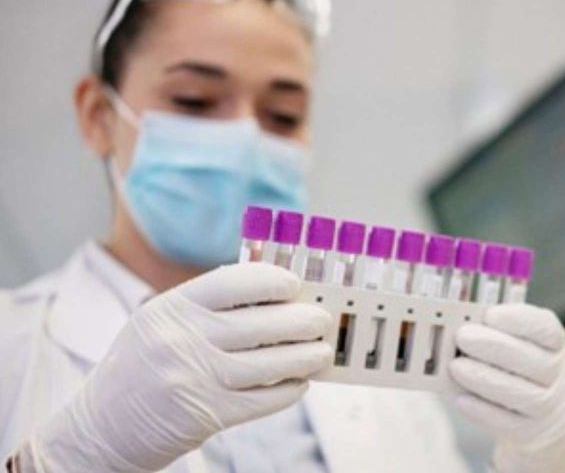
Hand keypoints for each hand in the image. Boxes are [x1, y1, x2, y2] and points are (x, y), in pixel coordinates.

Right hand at [18, 263, 332, 472]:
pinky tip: (300, 382)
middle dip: (303, 320)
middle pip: (263, 323)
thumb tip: (271, 291)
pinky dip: (289, 389)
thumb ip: (206, 305)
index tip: (295, 284)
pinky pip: (264, 398)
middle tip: (321, 320)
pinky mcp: (208, 414)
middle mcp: (183, 339)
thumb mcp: (159, 323)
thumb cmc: (140, 368)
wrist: (101, 427)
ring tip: (322, 352)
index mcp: (172, 307)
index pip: (236, 281)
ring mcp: (196, 378)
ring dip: (306, 356)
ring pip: (271, 362)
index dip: (273, 280)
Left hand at [451, 304, 564, 472]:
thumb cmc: (524, 373)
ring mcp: (550, 408)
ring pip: (520, 394)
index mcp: (557, 345)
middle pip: (533, 361)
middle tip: (463, 336)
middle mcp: (561, 376)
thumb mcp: (524, 347)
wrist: (545, 423)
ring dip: (484, 378)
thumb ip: (499, 334)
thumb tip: (463, 322)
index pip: (545, 328)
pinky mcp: (532, 434)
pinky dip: (482, 410)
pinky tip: (461, 399)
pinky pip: (507, 423)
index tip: (489, 314)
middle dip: (493, 346)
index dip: (518, 320)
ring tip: (456, 366)